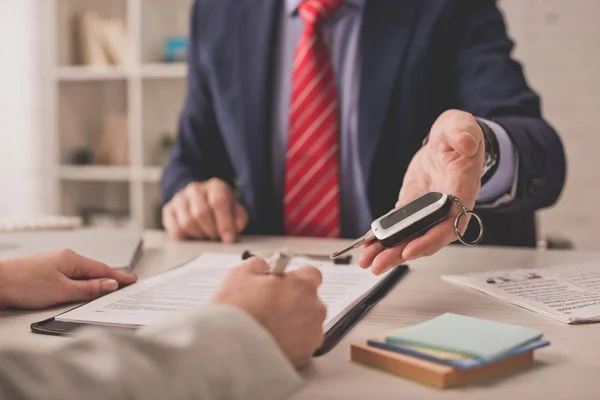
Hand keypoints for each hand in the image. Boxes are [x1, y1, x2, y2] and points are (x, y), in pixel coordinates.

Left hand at [0, 249, 136, 309]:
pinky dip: (83, 281)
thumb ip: (88, 288)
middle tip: (127, 283)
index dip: (120, 277)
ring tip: (110, 287)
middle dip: (112, 277)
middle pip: (94, 269)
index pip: (103, 269)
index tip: (133, 280)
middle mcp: (65, 258)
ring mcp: (54, 264)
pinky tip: (83, 287)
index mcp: (72, 259)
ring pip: (82, 273)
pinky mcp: (45, 272)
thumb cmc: (23, 284)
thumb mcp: (62, 290)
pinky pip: (72, 276)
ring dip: (97, 280)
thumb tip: (110, 284)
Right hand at [162, 178, 248, 242]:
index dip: (224, 223)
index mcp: (215, 186)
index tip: (229, 238)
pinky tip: (194, 234)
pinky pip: (175, 230)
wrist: (203, 200)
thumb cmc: (221, 208)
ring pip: (187, 223)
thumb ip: (239, 219)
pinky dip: (186, 237)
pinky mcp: (168, 209)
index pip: (218, 202)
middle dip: (211, 231)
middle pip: (200, 213)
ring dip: (199, 235)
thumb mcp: (236, 211)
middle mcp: (195, 189)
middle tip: (217, 236)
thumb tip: (235, 228)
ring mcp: (180, 198)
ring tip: (206, 234)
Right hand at [212, 257, 326, 368]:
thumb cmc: (236, 311)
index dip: (294, 278)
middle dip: (292, 302)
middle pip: (309, 300)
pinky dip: (290, 343)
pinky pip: (301, 344)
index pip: (311, 274)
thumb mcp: (240, 274)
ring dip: (292, 323)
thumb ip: (259, 265)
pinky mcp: (306, 356)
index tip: (282, 283)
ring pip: (306, 323)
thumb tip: (264, 267)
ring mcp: (312, 334)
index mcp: (302, 284)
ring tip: (267, 327)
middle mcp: (314, 308)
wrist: (228, 350)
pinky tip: (270, 342)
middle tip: (268, 307)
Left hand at [360, 110, 484, 274]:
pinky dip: (382, 236)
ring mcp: (429, 211)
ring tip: (365, 262)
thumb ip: (463, 133)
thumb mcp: (461, 126)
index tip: (410, 250)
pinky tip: (365, 247)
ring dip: (388, 252)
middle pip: (427, 238)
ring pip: (411, 237)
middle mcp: (448, 208)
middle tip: (377, 265)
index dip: (430, 239)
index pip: (450, 222)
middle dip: (401, 253)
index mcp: (462, 190)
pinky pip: (399, 226)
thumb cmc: (458, 135)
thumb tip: (466, 143)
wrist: (448, 141)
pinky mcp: (414, 207)